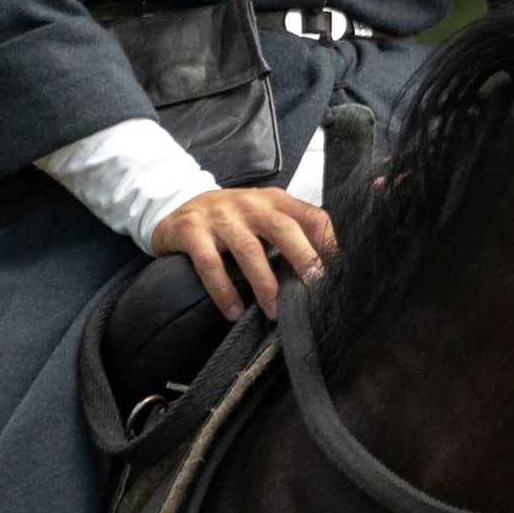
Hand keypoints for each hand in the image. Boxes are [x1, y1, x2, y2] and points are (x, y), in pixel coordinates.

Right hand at [150, 182, 337, 320]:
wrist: (177, 207)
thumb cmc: (230, 218)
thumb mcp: (262, 215)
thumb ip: (291, 232)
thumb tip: (324, 268)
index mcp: (274, 201)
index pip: (311, 216)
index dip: (327, 243)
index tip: (335, 273)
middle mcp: (250, 204)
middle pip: (284, 229)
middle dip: (303, 258)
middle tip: (313, 287)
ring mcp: (220, 217)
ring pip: (249, 249)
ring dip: (264, 283)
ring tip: (274, 311)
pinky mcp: (193, 231)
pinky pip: (210, 264)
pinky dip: (223, 290)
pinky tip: (234, 311)